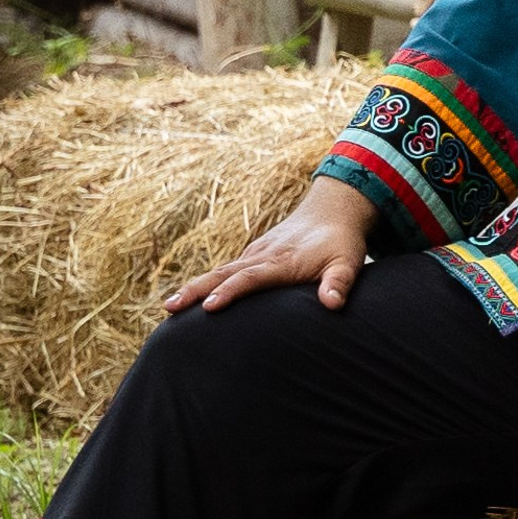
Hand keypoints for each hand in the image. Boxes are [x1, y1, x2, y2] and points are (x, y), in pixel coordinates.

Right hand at [163, 175, 373, 313]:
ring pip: (219, 271)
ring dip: (194, 287)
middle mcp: (262, 255)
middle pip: (223, 273)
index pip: (250, 277)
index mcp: (281, 261)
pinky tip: (190, 299)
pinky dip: (206, 283)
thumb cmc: (341, 242)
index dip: (229, 291)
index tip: (208, 306)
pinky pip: (226, 270)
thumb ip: (339, 283)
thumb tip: (332, 304)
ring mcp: (255, 254)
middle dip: (195, 290)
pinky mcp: (254, 255)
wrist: (333, 210)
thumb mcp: (348, 262)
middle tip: (169, 308)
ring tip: (169, 307)